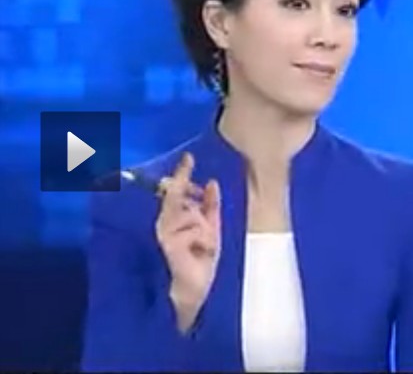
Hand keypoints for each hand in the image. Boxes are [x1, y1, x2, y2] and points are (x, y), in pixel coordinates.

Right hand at [155, 152, 221, 331]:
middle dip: (184, 184)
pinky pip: (195, 229)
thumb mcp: (212, 227)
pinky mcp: (169, 243)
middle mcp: (165, 222)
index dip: (183, 173)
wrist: (196, 288)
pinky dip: (205, 239)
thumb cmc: (201, 259)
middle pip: (174, 194)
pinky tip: (202, 252)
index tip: (189, 157)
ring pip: (191, 212)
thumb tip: (212, 182)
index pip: (177, 190)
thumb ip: (211, 205)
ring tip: (205, 245)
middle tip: (191, 172)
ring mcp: (166, 232)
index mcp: (174, 217)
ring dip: (205, 227)